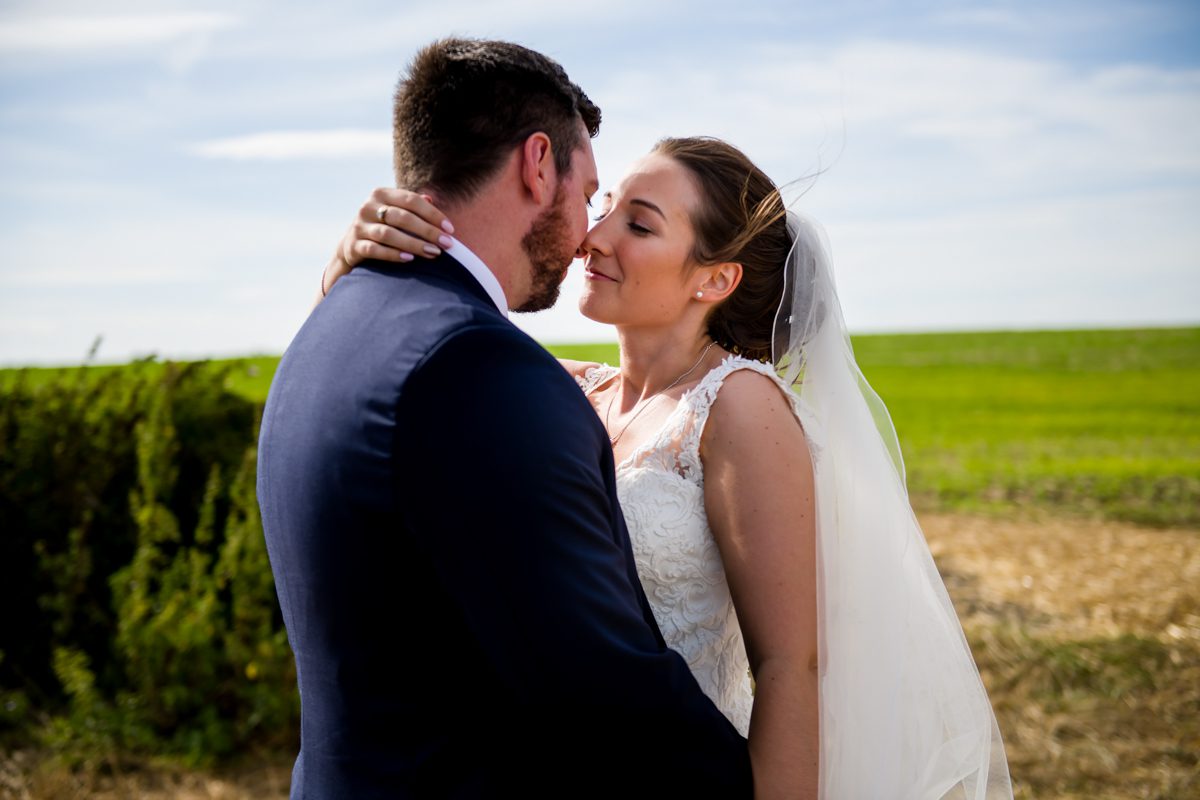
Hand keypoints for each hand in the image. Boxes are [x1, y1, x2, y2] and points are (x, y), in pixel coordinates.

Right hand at [319, 188, 454, 300]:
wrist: (351, 246)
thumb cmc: (383, 226)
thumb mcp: (395, 212)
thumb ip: (411, 205)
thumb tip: (431, 198)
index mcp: (381, 194)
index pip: (411, 200)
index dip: (433, 214)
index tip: (450, 229)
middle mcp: (368, 207)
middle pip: (403, 217)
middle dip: (428, 231)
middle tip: (447, 244)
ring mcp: (359, 226)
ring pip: (389, 234)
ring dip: (414, 244)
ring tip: (433, 253)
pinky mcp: (353, 245)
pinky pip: (375, 250)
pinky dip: (393, 254)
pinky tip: (410, 259)